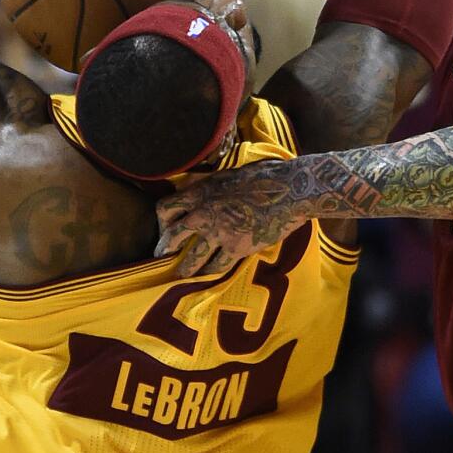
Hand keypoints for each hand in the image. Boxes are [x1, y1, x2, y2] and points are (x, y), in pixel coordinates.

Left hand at [155, 160, 311, 277]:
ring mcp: (220, 232)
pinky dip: (211, 274)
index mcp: (201, 191)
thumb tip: (196, 192)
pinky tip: (207, 278)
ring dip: (185, 270)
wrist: (290, 191)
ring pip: (192, 258)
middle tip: (162, 256)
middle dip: (164, 248)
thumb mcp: (229, 174)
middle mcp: (204, 213)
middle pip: (172, 236)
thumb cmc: (264, 176)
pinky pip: (217, 266)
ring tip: (181, 277)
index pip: (166, 208)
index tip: (165, 228)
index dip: (162, 221)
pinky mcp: (237, 247)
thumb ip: (209, 186)